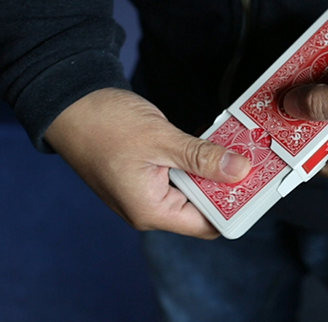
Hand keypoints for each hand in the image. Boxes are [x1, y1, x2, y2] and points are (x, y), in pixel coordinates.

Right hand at [44, 88, 250, 238]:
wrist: (69, 103)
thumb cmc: (103, 123)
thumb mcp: (160, 139)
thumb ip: (202, 157)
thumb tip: (239, 170)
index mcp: (150, 210)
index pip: (207, 223)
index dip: (235, 206)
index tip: (258, 184)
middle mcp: (147, 208)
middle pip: (201, 207)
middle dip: (226, 184)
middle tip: (250, 158)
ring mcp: (144, 192)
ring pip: (191, 190)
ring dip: (211, 170)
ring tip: (234, 148)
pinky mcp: (143, 176)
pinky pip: (178, 176)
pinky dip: (195, 162)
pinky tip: (209, 144)